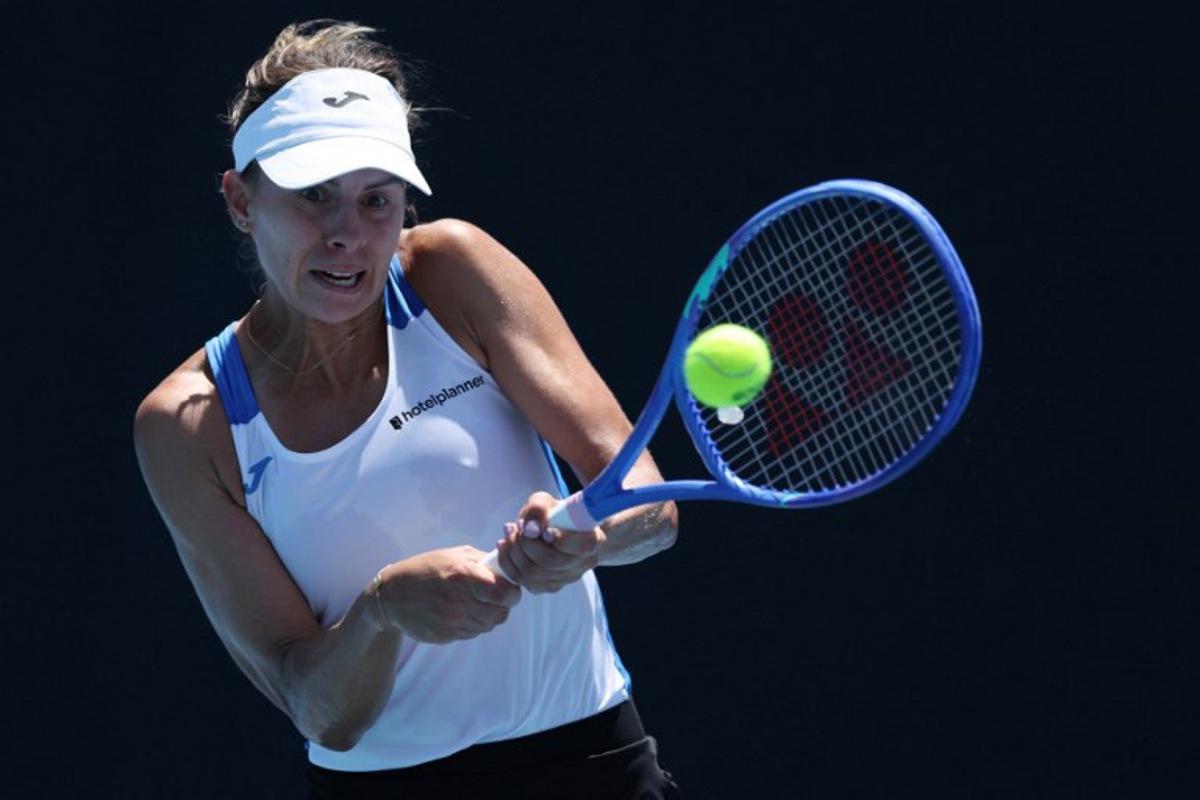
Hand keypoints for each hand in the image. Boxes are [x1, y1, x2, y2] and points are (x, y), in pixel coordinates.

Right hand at [376, 546, 521, 642]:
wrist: (391, 596)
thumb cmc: (425, 569)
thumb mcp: (453, 555)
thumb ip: (483, 561)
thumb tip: (508, 566)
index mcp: (463, 575)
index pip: (505, 593)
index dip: (512, 592)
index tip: (508, 588)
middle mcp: (459, 600)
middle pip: (501, 612)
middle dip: (502, 604)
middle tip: (493, 596)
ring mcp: (451, 621)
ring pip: (488, 625)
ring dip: (487, 615)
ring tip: (474, 602)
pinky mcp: (445, 636)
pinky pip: (472, 633)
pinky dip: (473, 624)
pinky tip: (460, 611)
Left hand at [495, 491, 606, 593]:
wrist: (558, 530)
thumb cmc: (555, 514)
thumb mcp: (548, 502)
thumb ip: (539, 510)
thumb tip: (530, 529)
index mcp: (593, 540)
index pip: (583, 546)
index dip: (563, 540)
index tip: (546, 530)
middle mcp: (582, 564)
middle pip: (550, 561)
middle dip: (526, 543)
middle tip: (517, 526)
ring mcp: (565, 579)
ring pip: (532, 573)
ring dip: (514, 550)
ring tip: (509, 532)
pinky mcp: (547, 587)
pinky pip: (522, 580)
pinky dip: (508, 561)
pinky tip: (505, 545)